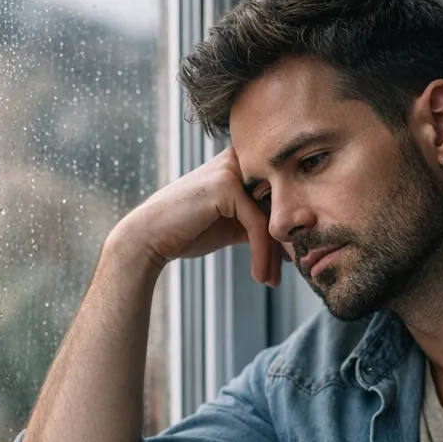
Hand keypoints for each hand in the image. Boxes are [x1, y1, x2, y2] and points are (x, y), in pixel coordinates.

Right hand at [110, 146, 287, 285]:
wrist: (149, 237)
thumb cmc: (188, 232)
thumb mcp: (232, 225)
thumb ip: (259, 224)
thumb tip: (293, 241)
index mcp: (240, 165)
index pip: (277, 197)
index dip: (284, 231)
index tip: (287, 263)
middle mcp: (238, 160)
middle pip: (278, 205)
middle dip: (284, 244)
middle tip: (283, 275)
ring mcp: (231, 169)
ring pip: (270, 217)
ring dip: (274, 255)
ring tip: (271, 281)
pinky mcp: (226, 185)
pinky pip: (257, 224)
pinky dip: (261, 254)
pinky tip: (259, 275)